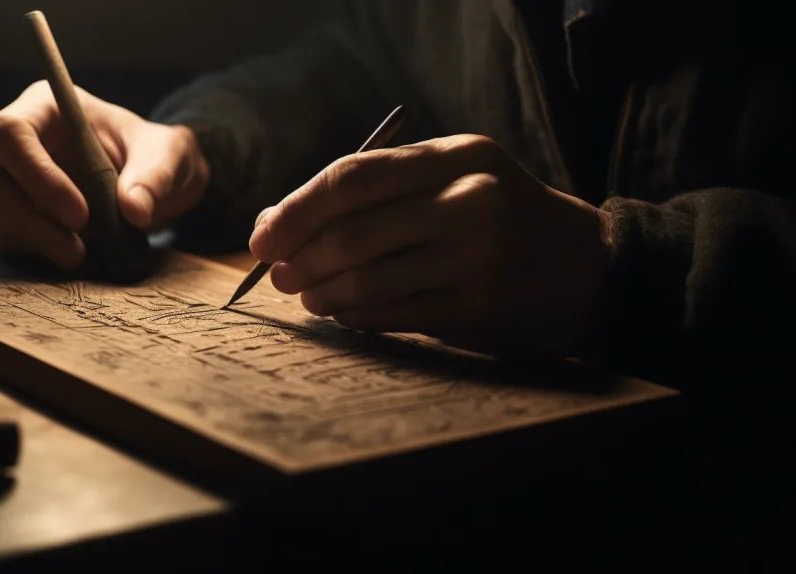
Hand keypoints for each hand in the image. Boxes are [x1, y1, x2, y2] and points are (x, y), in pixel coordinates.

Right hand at [0, 81, 208, 268]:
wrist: (154, 185)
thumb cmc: (155, 155)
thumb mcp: (169, 155)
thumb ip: (156, 175)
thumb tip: (134, 210)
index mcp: (43, 109)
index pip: (9, 134)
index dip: (36, 175)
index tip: (80, 214)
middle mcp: (15, 146)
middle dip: (31, 224)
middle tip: (79, 252)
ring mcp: (8, 184)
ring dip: (36, 246)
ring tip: (84, 257)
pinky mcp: (15, 219)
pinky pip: (9, 243)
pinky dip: (39, 258)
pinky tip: (76, 259)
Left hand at [248, 135, 614, 357]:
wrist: (584, 267)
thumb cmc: (499, 217)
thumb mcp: (450, 180)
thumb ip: (372, 193)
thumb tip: (272, 221)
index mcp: (457, 157)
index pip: (353, 177)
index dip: (297, 209)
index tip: (263, 237)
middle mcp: (469, 201)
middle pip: (353, 231)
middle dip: (300, 257)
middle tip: (278, 275)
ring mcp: (476, 257)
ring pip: (368, 278)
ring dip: (321, 293)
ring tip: (306, 295)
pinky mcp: (476, 306)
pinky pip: (391, 313)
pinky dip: (353, 315)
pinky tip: (341, 312)